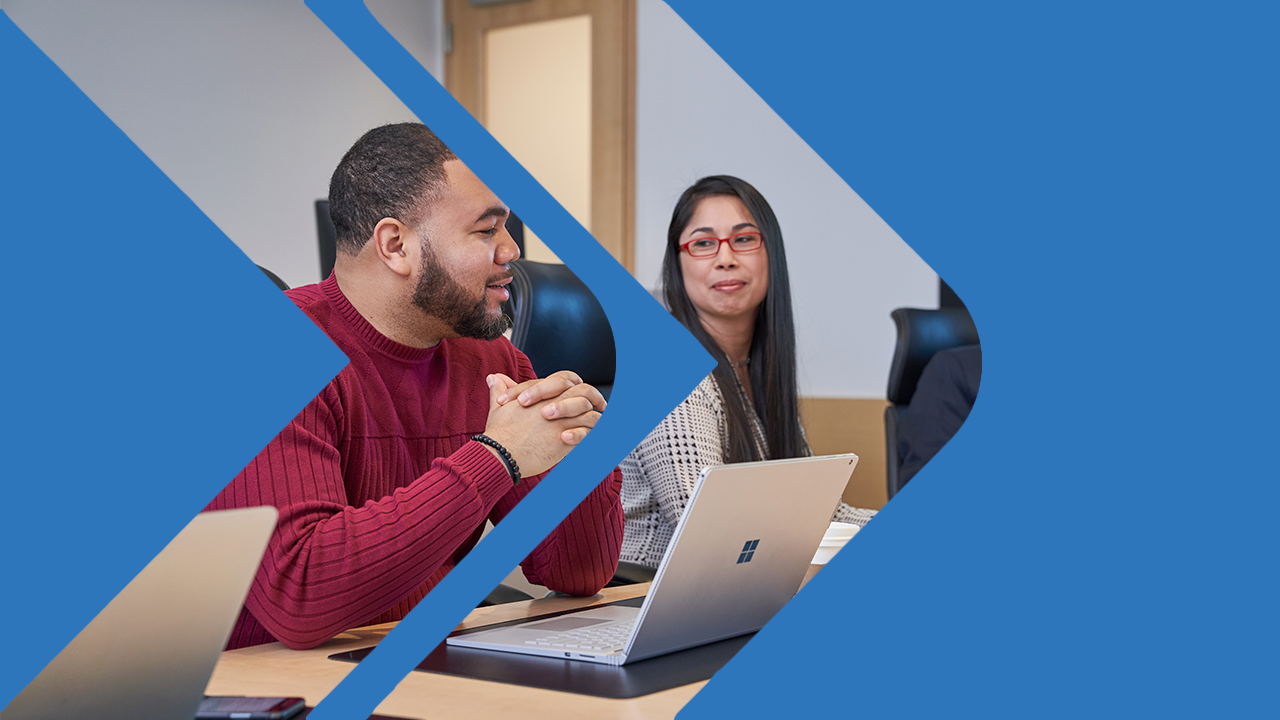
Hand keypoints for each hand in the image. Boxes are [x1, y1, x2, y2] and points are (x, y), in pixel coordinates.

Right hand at [482, 373, 603, 477]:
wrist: (500, 453)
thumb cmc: (499, 433)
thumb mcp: (499, 408)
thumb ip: (500, 390)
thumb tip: (494, 378)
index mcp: (541, 394)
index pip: (566, 379)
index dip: (576, 383)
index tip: (582, 392)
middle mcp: (553, 404)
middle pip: (585, 392)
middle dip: (596, 398)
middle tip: (601, 406)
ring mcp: (561, 421)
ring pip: (590, 414)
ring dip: (596, 419)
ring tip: (598, 425)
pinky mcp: (564, 440)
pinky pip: (587, 434)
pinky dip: (591, 436)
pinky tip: (590, 440)